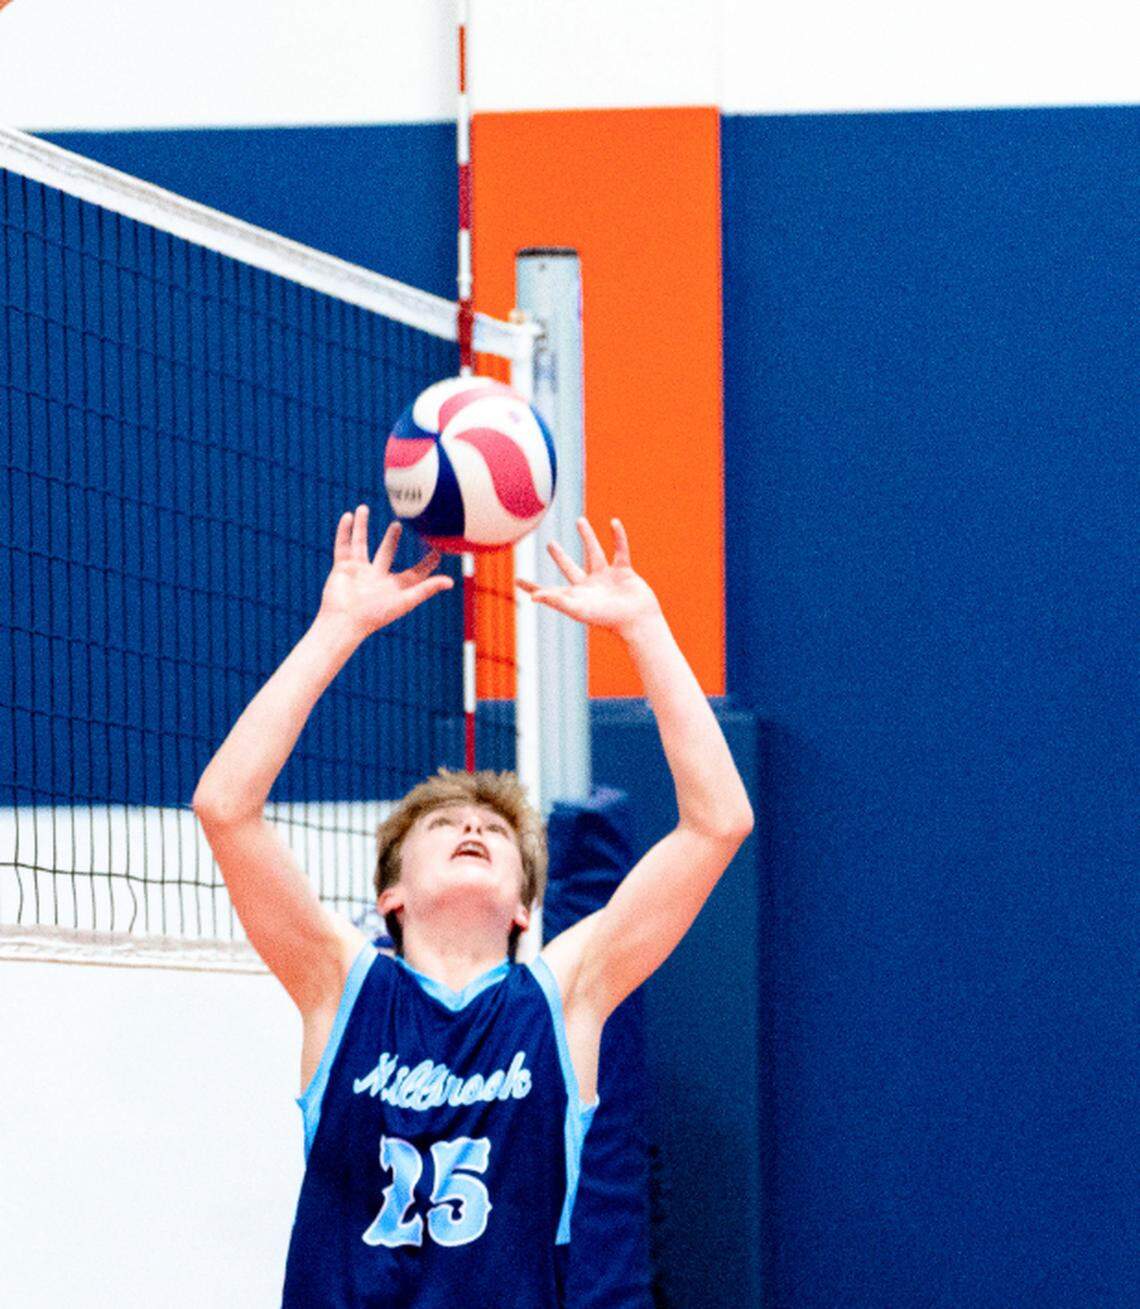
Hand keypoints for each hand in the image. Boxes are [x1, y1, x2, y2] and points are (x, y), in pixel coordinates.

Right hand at [317, 506, 452, 637]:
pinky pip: (343, 546)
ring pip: (360, 544)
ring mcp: (358, 571)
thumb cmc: (375, 615)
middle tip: (399, 524)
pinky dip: (344, 531)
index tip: (437, 550)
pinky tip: (347, 516)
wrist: (345, 621)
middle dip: (392, 539)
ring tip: (363, 508)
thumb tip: (450, 581)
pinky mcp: (343, 568)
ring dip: (362, 526)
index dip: (425, 563)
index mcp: (394, 587)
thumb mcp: (405, 600)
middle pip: (385, 553)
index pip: (414, 572)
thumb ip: (426, 589)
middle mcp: (376, 577)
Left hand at [516, 517, 660, 638]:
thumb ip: (556, 601)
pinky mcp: (624, 571)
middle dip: (560, 557)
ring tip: (580, 520)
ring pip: (594, 552)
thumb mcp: (578, 609)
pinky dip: (619, 536)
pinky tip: (614, 522)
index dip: (533, 586)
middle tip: (550, 544)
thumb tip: (533, 597)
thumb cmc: (607, 618)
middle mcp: (589, 585)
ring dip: (588, 537)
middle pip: (570, 567)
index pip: (549, 590)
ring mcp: (607, 577)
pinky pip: (620, 549)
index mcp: (575, 596)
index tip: (517, 580)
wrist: (637, 620)